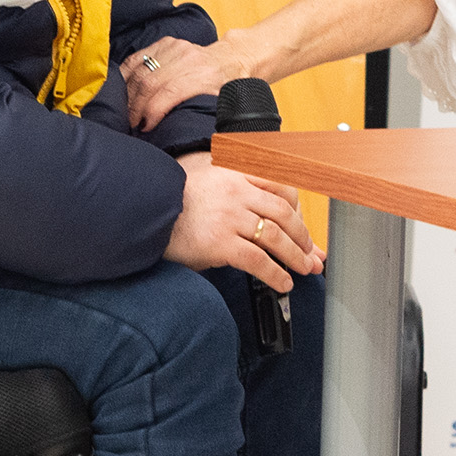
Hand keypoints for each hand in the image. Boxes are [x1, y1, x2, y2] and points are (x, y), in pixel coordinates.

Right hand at [125, 35, 254, 133]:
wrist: (231, 58)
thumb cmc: (226, 87)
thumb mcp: (226, 105)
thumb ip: (210, 119)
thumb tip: (201, 146)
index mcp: (204, 76)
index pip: (169, 93)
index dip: (152, 112)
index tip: (145, 128)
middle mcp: (188, 58)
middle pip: (149, 83)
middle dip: (136, 107)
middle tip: (131, 124)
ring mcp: (175, 48)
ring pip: (140, 71)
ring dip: (128, 95)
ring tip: (126, 113)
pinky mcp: (165, 43)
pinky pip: (136, 59)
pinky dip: (125, 77)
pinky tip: (122, 93)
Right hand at [164, 153, 321, 292]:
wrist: (145, 212)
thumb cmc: (178, 203)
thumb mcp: (210, 183)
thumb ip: (239, 193)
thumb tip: (272, 218)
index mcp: (235, 173)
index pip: (280, 187)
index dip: (298, 208)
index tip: (303, 225)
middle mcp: (236, 191)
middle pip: (283, 213)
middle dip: (303, 236)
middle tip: (310, 253)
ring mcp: (229, 217)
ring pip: (275, 237)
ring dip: (295, 256)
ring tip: (302, 269)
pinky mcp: (220, 243)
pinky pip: (257, 260)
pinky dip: (275, 274)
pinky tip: (282, 282)